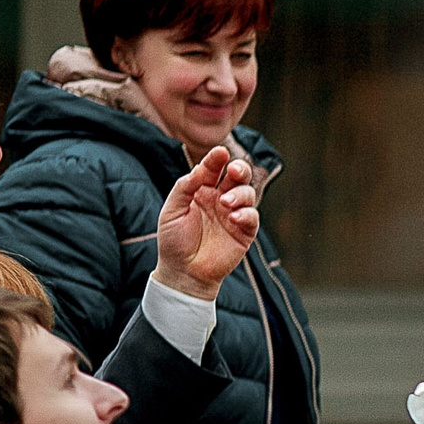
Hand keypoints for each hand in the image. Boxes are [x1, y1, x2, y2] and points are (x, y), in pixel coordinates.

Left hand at [152, 146, 259, 298]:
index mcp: (202, 190)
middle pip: (237, 176)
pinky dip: (247, 214)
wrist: (183, 271)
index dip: (216, 159)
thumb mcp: (171, 210)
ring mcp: (233, 214)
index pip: (213, 169)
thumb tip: (201, 169)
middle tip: (234, 170)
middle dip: (239, 169)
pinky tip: (235, 217)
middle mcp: (220, 199)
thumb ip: (185, 187)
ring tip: (226, 203)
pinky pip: (252, 216)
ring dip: (240, 194)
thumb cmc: (174, 240)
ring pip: (247, 193)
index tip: (220, 152)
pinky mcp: (244, 231)